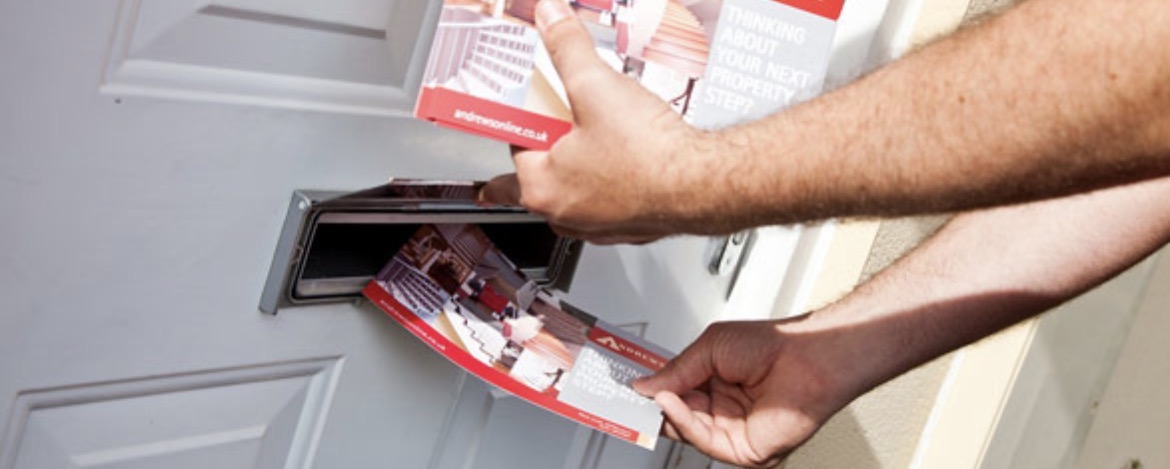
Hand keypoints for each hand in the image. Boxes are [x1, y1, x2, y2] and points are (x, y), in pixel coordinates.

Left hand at [477, 0, 718, 243]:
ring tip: (605, 130)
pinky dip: (613, 178)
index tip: (539, 100)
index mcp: (540, 186)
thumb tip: (550, 19)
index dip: (530, 114)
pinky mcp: (627, 226)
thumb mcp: (596, 85)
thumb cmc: (649, 155)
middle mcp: (563, 214)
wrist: (703, 185)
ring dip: (584, 161)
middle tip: (571, 115)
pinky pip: (609, 199)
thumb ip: (566, 47)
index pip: (516, 143)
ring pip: (576, 187)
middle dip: (554, 140)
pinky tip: (629, 154)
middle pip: (543, 167)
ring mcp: (596, 225)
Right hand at [632, 320, 853, 466]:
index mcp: (714, 382)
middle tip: (626, 399)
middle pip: (675, 416)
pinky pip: (705, 441)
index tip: (626, 387)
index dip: (651, 390)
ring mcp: (732, 430)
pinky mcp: (743, 450)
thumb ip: (676, 370)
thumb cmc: (773, 345)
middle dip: (650, 408)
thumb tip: (645, 385)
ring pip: (686, 430)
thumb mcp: (710, 347)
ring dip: (665, 414)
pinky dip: (685, 423)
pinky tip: (672, 404)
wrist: (808, 358)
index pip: (674, 392)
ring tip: (649, 396)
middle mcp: (722, 408)